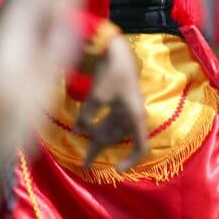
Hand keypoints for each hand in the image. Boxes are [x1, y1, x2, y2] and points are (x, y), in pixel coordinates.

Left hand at [75, 35, 148, 172]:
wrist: (114, 48)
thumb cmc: (111, 72)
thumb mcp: (97, 96)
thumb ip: (87, 116)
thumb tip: (77, 130)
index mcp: (135, 116)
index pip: (141, 147)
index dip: (131, 160)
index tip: (116, 169)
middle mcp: (132, 114)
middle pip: (117, 139)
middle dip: (100, 150)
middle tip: (85, 164)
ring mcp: (124, 107)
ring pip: (110, 129)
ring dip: (96, 138)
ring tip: (82, 150)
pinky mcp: (116, 100)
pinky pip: (106, 119)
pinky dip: (94, 124)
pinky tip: (81, 128)